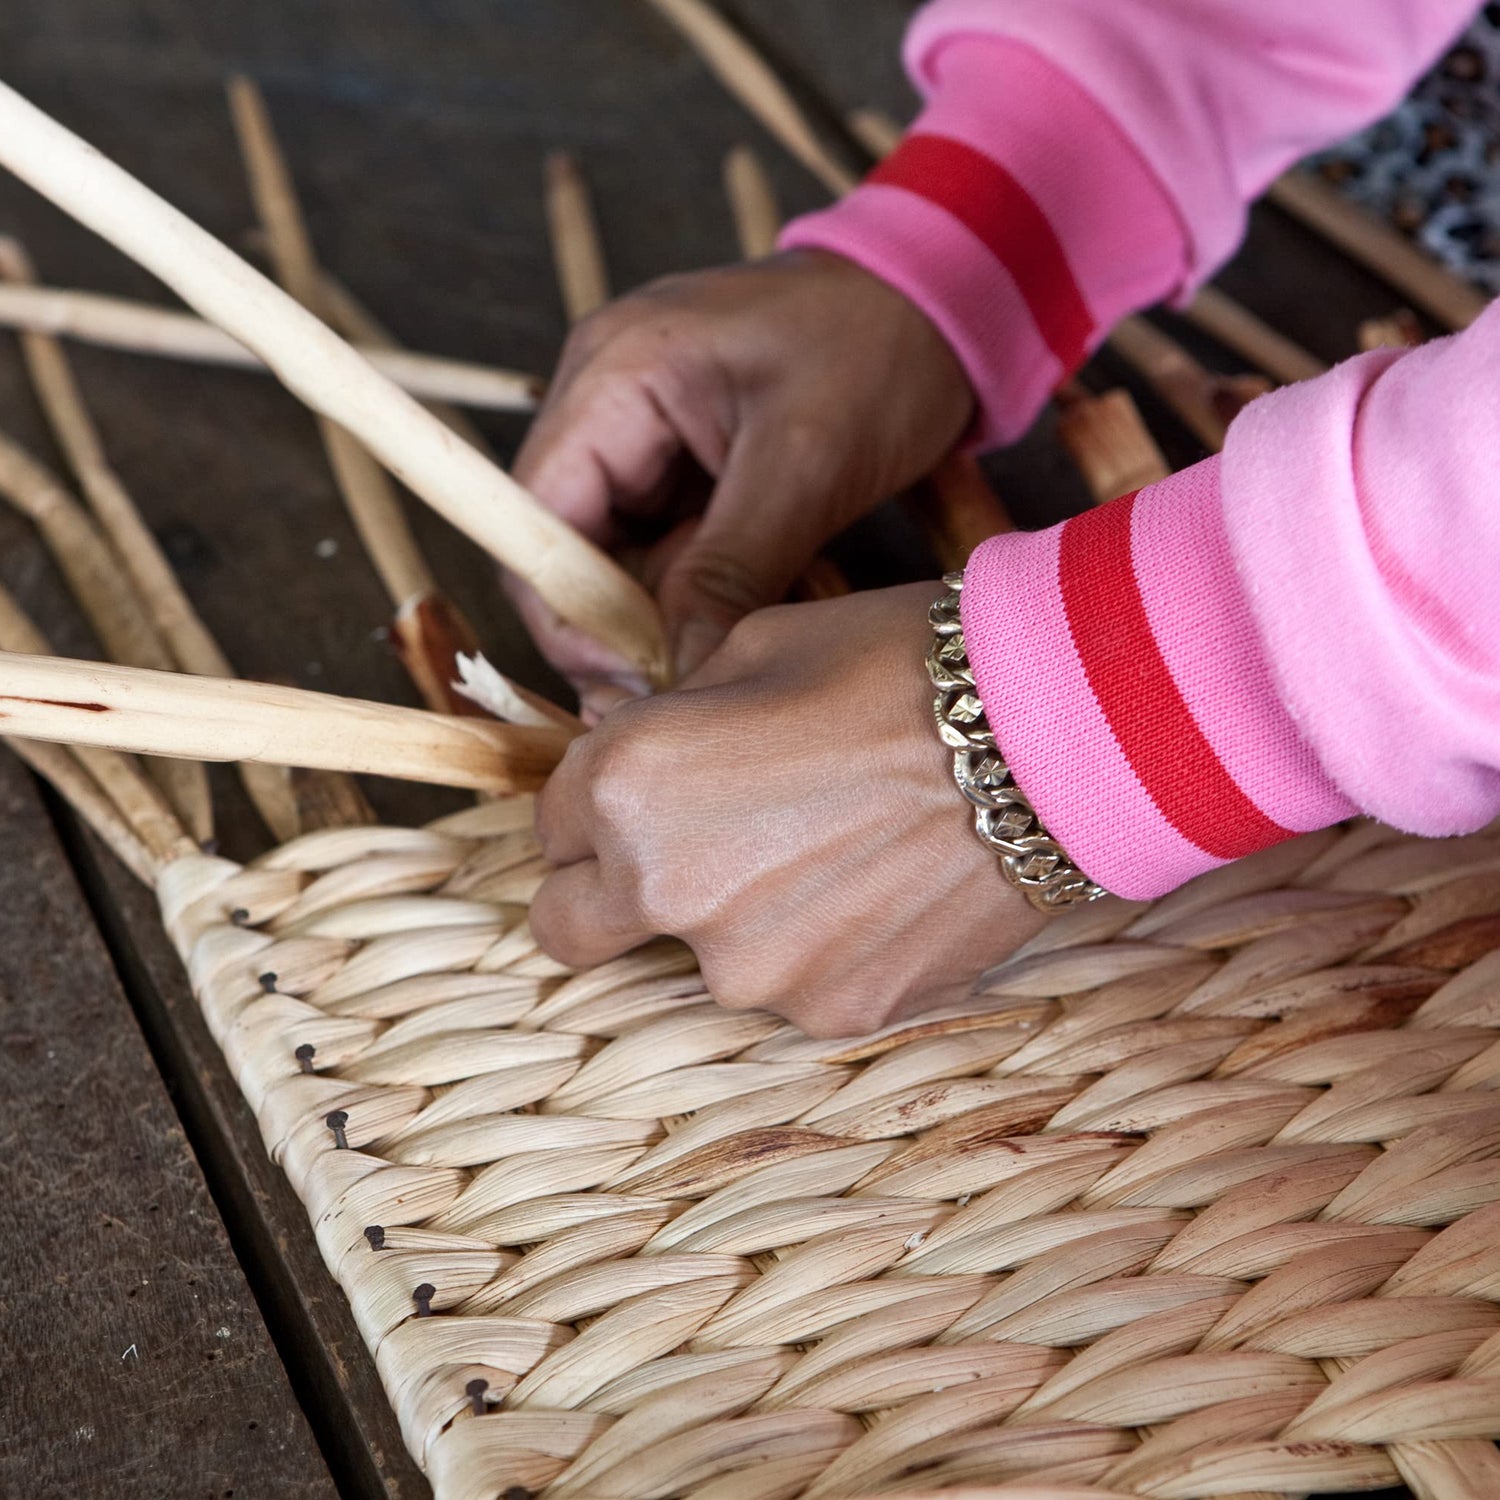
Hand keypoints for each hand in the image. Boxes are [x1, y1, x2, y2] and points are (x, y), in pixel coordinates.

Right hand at [509, 250, 974, 718]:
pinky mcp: (683, 458)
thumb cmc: (881, 348)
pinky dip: (699, 588)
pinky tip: (746, 610)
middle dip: (623, 623)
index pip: (537, 523)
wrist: (943, 300)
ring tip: (733, 644)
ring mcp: (643, 429)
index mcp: (615, 373)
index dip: (567, 613)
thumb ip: (730, 570)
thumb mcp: (807, 465)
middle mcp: (607, 398)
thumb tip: (680, 672)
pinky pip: (665, 544)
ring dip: (668, 611)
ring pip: (620, 556)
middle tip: (689, 680)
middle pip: (569, 546)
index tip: (633, 676)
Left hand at [529, 583, 1045, 1037]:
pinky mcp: (836, 1012)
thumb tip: (650, 764)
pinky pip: (795, 987)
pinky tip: (885, 893)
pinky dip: (821, 951)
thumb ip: (667, 723)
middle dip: (606, 891)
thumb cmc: (899, 662)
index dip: (592, 804)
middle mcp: (664, 892)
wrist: (1052, 730)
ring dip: (732, 922)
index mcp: (625, 786)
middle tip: (690, 850)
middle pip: (570, 928)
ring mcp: (750, 969)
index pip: (548, 826)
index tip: (647, 794)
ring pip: (696, 963)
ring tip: (833, 855)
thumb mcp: (753, 647)